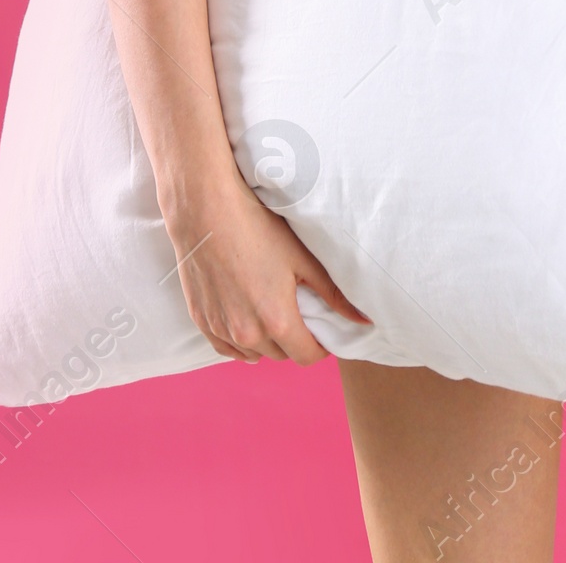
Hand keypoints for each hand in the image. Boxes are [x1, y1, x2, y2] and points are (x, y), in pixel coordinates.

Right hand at [172, 176, 371, 364]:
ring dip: (266, 341)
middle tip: (298, 310)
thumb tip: (365, 320)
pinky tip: (246, 321)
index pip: (306, 357)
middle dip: (294, 339)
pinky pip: (226, 348)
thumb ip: (334, 294)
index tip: (323, 329)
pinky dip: (240, 341)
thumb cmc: (257, 227)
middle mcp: (247, 333)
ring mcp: (222, 329)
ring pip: (253, 353)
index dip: (321, 346)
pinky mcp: (201, 320)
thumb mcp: (302, 257)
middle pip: (280, 355)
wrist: (205, 209)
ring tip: (272, 309)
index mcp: (276, 320)